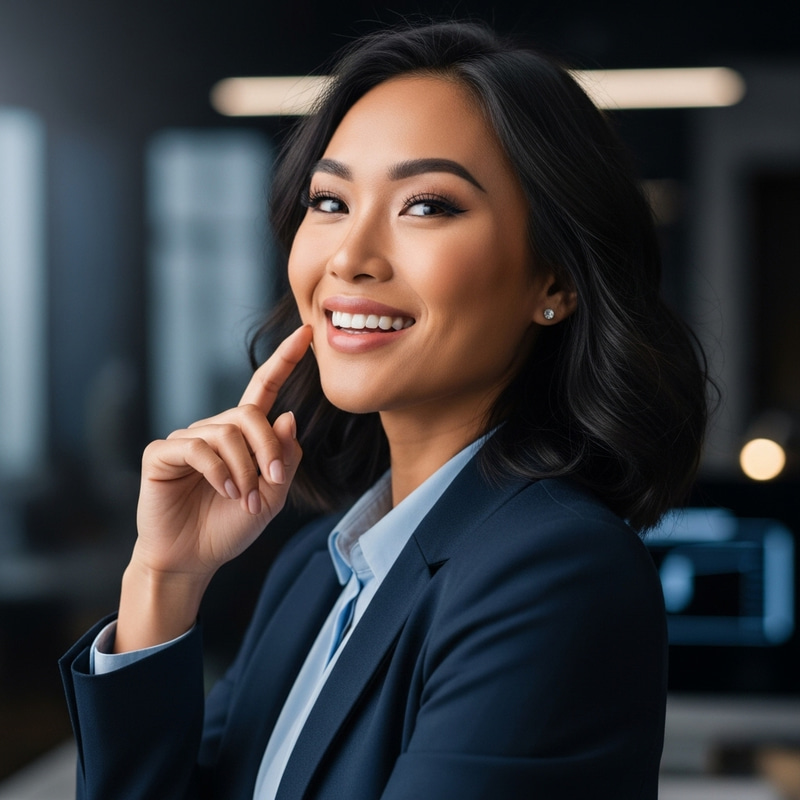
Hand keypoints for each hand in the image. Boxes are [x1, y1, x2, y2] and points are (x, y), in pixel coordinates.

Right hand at [116, 325, 311, 650]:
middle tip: (270, 483)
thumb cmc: (230, 526)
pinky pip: (198, 447)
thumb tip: (289, 415)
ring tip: (243, 498)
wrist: (193, 559)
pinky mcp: (162, 453)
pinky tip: (225, 491)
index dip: (284, 359)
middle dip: (267, 449)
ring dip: (244, 469)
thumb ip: (284, 458)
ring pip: (226, 433)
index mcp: (243, 436)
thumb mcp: (272, 496)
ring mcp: (186, 439)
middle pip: (249, 415)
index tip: (307, 333)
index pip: (264, 388)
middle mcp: (214, 430)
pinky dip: (219, 470)